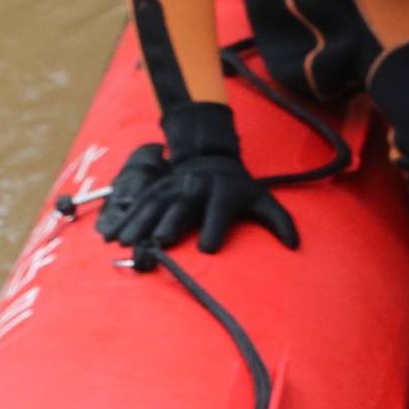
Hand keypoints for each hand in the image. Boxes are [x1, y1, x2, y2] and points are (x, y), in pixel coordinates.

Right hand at [95, 100, 299, 254]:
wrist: (212, 160)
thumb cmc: (240, 190)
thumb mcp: (263, 200)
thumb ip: (280, 222)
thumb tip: (295, 245)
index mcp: (224, 192)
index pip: (220, 210)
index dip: (215, 227)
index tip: (209, 248)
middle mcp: (196, 188)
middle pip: (181, 206)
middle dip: (171, 222)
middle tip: (161, 242)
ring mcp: (173, 187)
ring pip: (154, 205)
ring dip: (140, 223)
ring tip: (128, 244)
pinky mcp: (156, 189)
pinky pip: (139, 204)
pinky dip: (125, 219)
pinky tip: (113, 236)